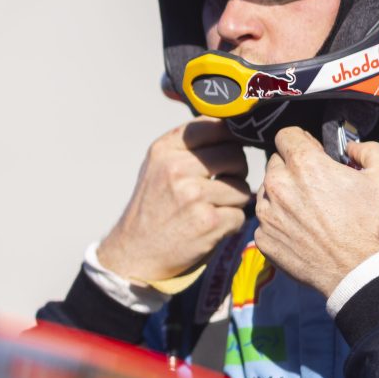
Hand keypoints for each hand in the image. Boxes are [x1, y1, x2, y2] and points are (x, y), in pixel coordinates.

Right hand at [98, 118, 250, 282]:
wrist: (135, 252)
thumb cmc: (153, 206)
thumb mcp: (158, 165)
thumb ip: (189, 144)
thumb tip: (232, 126)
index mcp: (165, 149)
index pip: (216, 127)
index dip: (230, 141)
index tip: (227, 153)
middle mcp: (177, 168)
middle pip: (236, 156)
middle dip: (235, 172)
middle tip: (221, 186)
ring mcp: (193, 195)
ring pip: (242, 187)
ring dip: (234, 201)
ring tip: (212, 208)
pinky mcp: (208, 222)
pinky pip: (240, 214)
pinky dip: (231, 223)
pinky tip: (211, 227)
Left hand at [254, 126, 378, 296]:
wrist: (359, 272)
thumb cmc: (372, 225)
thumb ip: (368, 149)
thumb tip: (348, 147)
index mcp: (304, 164)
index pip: (286, 135)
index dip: (302, 141)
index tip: (313, 154)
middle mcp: (278, 185)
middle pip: (275, 162)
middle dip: (292, 168)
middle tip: (314, 185)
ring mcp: (267, 214)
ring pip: (267, 191)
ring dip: (282, 195)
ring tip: (308, 210)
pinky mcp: (263, 238)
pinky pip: (265, 220)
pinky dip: (279, 222)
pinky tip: (301, 230)